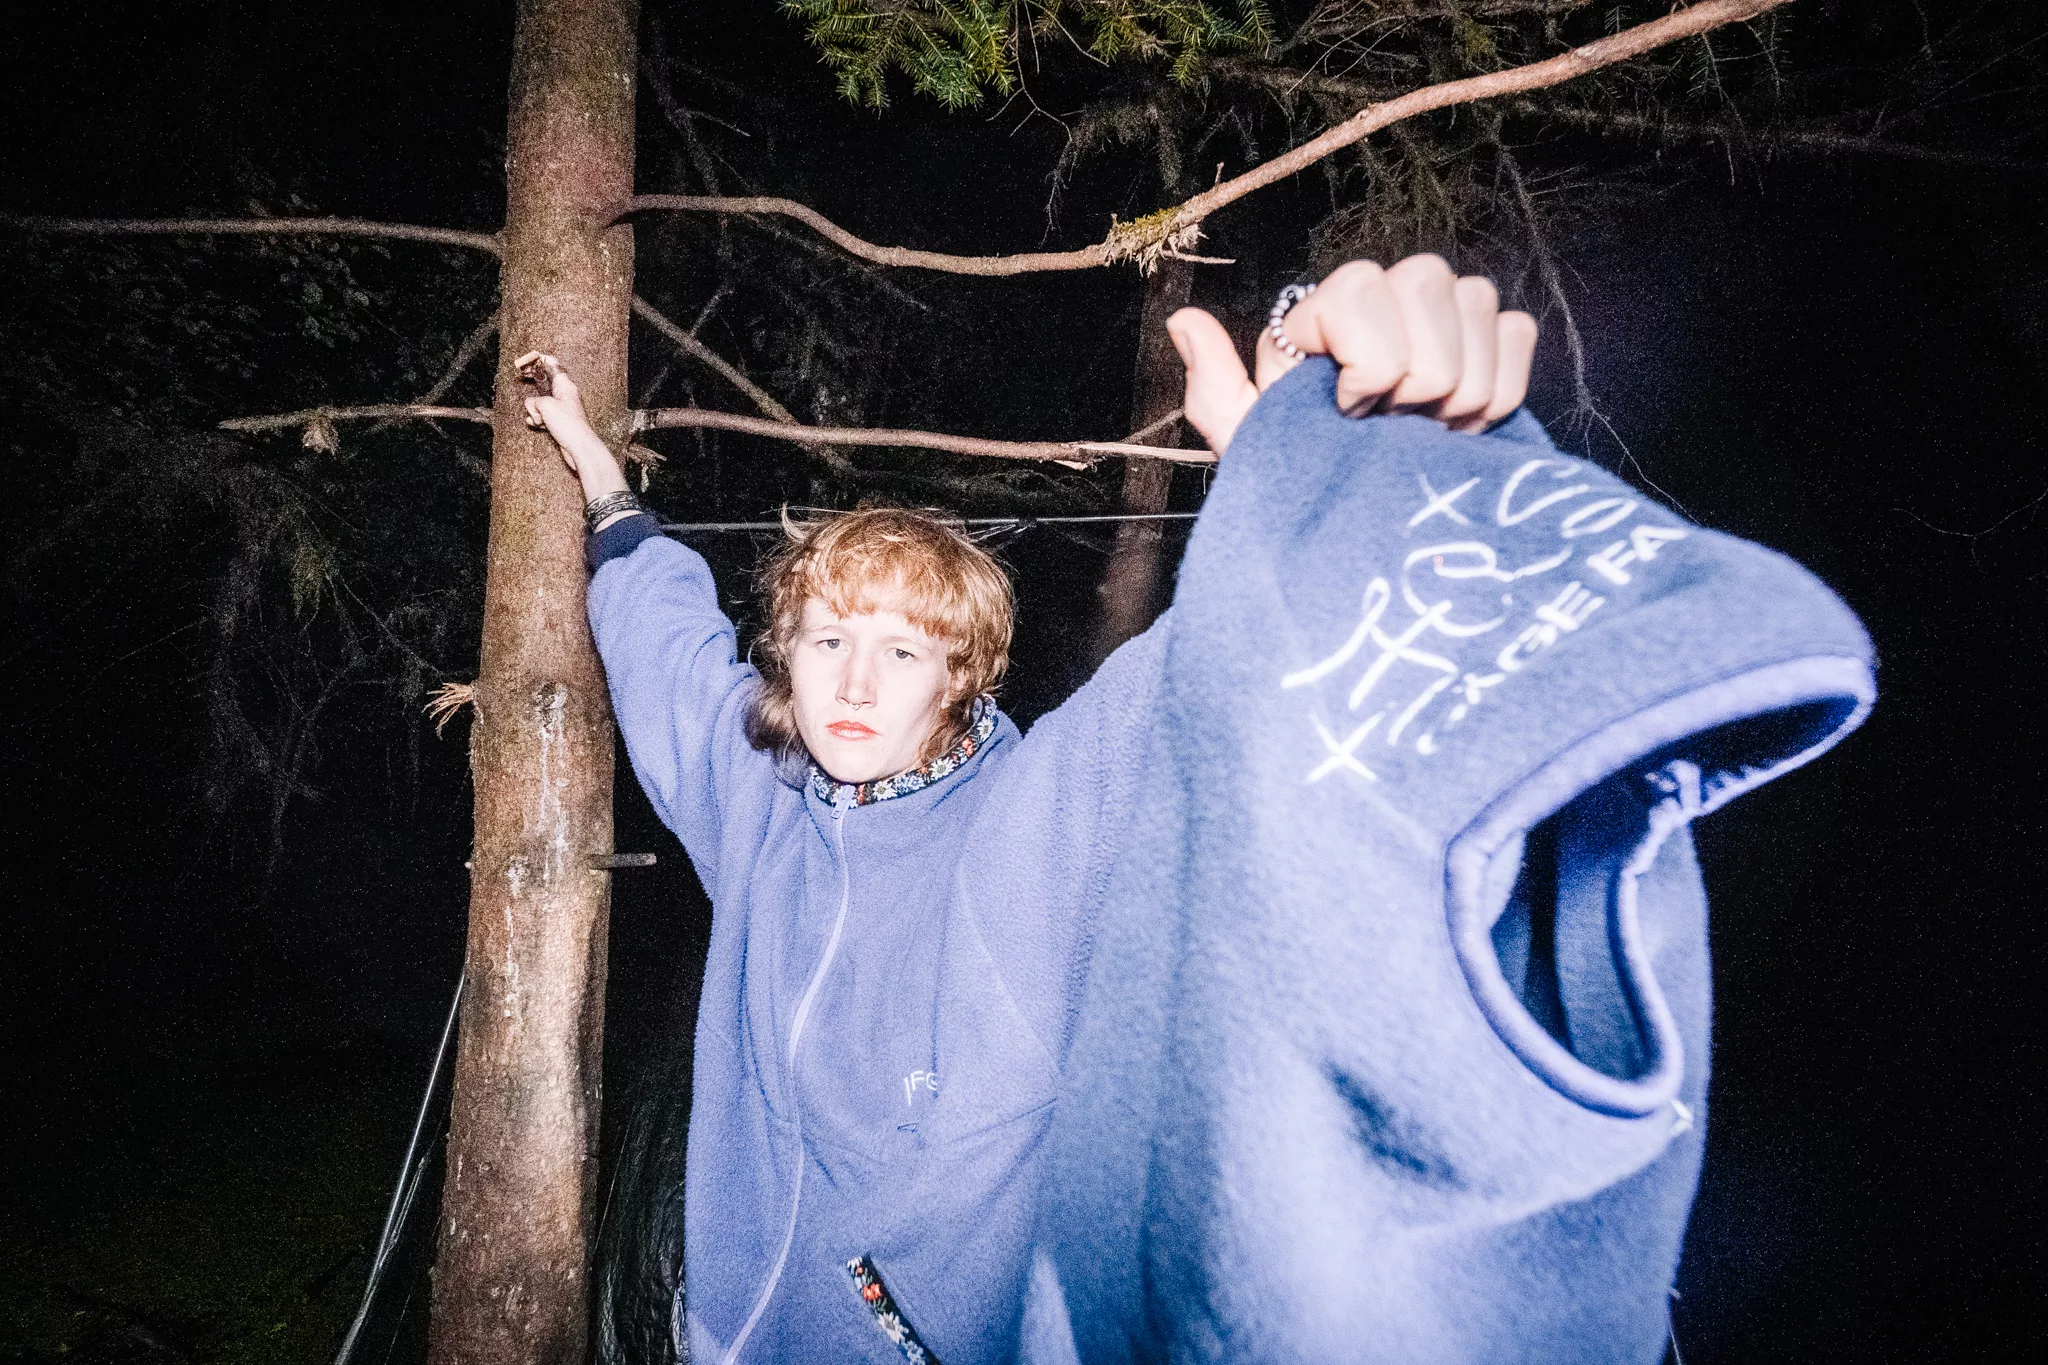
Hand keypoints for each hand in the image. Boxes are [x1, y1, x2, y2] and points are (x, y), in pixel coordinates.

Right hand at [514, 350, 598, 475]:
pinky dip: (537, 419)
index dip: (540, 359)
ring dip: (534, 409)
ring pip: (540, 401)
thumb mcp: (545, 405)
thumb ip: (534, 400)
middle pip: (545, 382)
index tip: (527, 358)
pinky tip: (536, 424)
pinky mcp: (559, 422)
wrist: (579, 448)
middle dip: (533, 382)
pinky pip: (542, 416)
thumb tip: (532, 407)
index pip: (553, 364)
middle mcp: (565, 395)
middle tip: (522, 376)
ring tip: (538, 417)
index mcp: (565, 385)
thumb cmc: (568, 425)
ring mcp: (562, 408)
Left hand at [1168, 255, 1538, 454]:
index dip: (1364, 362)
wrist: (1374, 533)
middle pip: (1424, 283)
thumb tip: (1184, 322)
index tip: (1348, 415)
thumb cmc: (1308, 484)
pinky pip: (1515, 332)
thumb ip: (1216, 389)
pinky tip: (1462, 431)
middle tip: (1390, 428)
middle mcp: (1385, 296)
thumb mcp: (1254, 450)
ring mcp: (1446, 313)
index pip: (1359, 289)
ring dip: (1456, 390)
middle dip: (1414, 374)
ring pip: (1476, 304)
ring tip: (1422, 435)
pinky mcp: (1499, 341)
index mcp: (1324, 314)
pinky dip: (1499, 389)